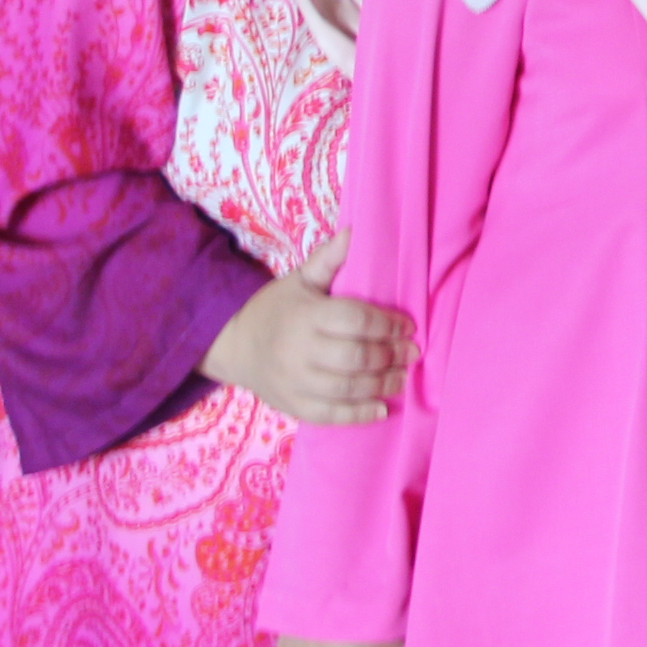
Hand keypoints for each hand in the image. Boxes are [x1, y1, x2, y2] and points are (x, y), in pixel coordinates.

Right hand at [204, 234, 414, 424]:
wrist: (234, 344)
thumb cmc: (278, 308)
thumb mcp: (301, 279)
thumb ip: (329, 259)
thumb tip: (356, 231)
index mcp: (306, 315)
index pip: (354, 320)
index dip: (386, 324)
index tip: (408, 325)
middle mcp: (298, 350)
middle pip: (354, 356)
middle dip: (389, 355)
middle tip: (412, 352)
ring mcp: (294, 381)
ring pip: (345, 388)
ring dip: (381, 384)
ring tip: (402, 376)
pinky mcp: (292, 405)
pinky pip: (328, 415)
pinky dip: (358, 415)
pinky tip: (381, 408)